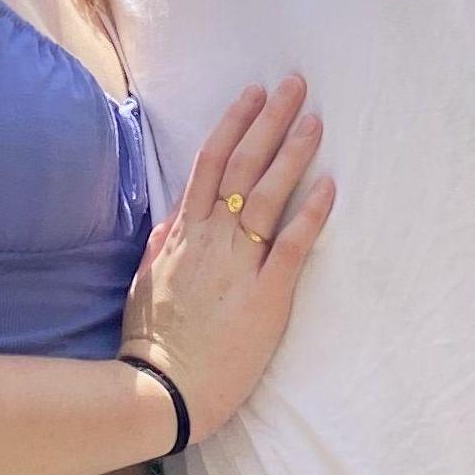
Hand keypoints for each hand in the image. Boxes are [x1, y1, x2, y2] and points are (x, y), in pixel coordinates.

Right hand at [119, 77, 332, 441]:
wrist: (160, 389)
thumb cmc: (152, 340)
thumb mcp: (146, 281)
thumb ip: (161, 244)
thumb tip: (173, 217)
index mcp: (182, 232)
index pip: (210, 163)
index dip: (234, 124)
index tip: (253, 93)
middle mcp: (211, 238)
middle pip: (243, 166)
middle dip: (270, 121)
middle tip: (294, 85)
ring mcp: (238, 265)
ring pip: (267, 195)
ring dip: (293, 154)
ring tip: (315, 121)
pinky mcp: (266, 297)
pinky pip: (291, 247)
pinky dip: (310, 214)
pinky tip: (329, 186)